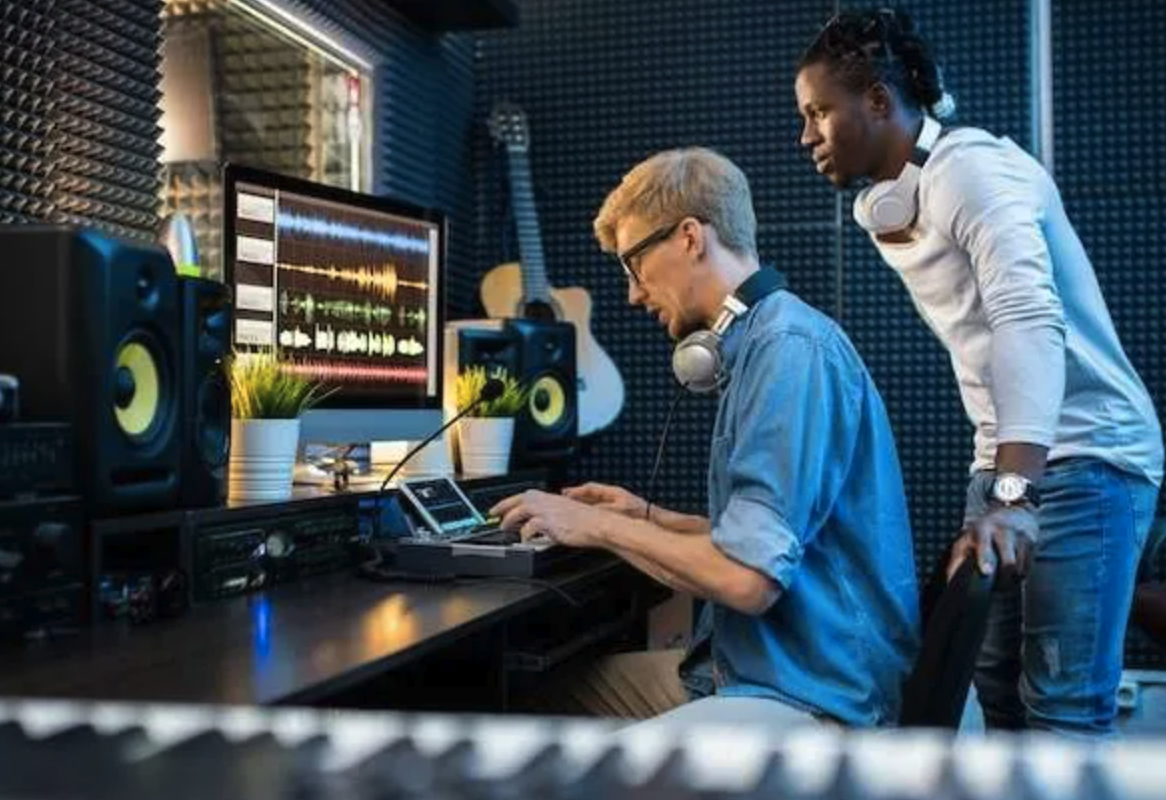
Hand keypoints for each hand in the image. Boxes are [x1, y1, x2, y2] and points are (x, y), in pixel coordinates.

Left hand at [489, 490, 609, 547]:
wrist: (599, 524)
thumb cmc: (588, 521)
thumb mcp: (567, 513)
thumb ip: (553, 515)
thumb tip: (541, 524)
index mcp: (551, 498)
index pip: (525, 495)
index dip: (510, 500)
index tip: (502, 506)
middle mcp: (547, 502)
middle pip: (519, 500)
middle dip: (503, 506)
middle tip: (493, 514)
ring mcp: (548, 511)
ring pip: (520, 511)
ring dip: (509, 520)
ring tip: (505, 528)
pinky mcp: (550, 523)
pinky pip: (530, 527)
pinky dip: (525, 534)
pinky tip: (525, 539)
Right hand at [562, 482, 647, 519]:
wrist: (652, 519)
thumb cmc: (640, 513)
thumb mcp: (620, 509)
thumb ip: (603, 508)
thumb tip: (589, 509)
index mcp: (612, 492)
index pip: (590, 487)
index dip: (577, 490)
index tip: (566, 493)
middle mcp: (611, 495)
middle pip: (589, 493)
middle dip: (576, 495)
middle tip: (563, 497)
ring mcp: (612, 502)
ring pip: (592, 501)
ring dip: (581, 502)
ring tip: (569, 505)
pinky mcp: (614, 511)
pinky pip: (597, 508)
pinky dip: (588, 510)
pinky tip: (583, 516)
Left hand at [946, 504, 1039, 581]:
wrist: (1013, 513)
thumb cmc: (984, 531)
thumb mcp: (967, 539)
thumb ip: (957, 560)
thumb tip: (950, 583)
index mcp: (983, 530)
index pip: (984, 544)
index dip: (985, 558)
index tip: (986, 571)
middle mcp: (1003, 532)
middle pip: (1008, 561)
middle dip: (1004, 578)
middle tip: (997, 588)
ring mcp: (1020, 537)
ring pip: (1019, 569)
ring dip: (1011, 580)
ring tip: (1002, 581)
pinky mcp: (1032, 544)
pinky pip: (1027, 569)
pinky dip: (1019, 576)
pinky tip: (1012, 573)